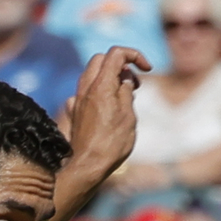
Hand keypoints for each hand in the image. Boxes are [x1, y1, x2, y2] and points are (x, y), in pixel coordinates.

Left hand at [55, 47, 149, 199]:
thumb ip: (126, 91)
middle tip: (134, 82)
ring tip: (124, 96)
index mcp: (101, 85)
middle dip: (121, 64)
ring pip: (92, 75)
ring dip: (110, 78)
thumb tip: (125, 80)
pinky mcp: (74, 112)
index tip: (147, 70)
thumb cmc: (112, 143)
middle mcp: (86, 88)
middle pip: (101, 60)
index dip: (134, 55)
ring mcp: (77, 100)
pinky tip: (106, 108)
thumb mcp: (128, 115)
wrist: (88, 166)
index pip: (116, 53)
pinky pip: (85, 92)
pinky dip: (98, 92)